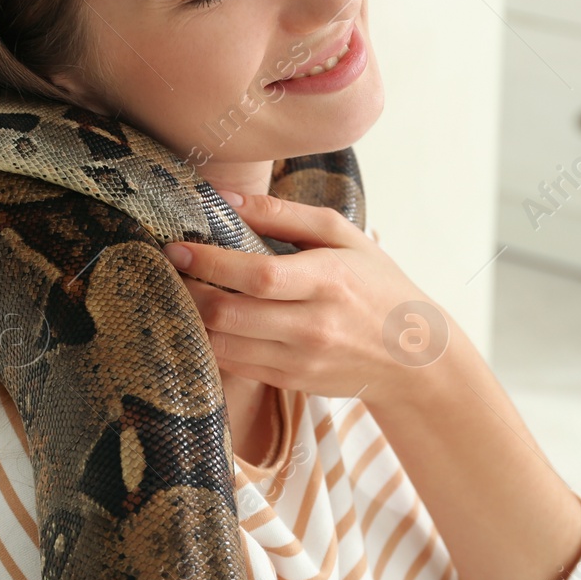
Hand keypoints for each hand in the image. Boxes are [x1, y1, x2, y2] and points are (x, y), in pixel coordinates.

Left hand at [162, 189, 455, 407]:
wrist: (414, 356)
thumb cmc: (375, 283)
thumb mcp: (342, 236)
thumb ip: (283, 214)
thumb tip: (224, 198)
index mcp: (328, 280)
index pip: (257, 276)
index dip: (210, 263)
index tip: (177, 248)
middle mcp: (314, 325)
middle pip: (231, 315)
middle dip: (188, 292)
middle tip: (166, 269)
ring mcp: (301, 360)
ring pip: (224, 345)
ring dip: (190, 319)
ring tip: (175, 292)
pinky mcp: (291, 381)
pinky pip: (234, 365)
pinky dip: (208, 343)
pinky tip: (198, 320)